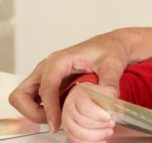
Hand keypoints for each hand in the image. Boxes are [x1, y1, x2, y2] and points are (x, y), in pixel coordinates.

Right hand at [8, 31, 128, 131]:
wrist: (112, 44)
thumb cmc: (110, 50)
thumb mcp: (113, 65)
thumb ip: (109, 84)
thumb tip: (107, 101)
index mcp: (61, 60)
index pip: (46, 88)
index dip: (49, 108)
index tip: (56, 123)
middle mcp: (48, 66)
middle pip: (22, 94)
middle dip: (33, 112)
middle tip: (54, 121)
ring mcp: (45, 74)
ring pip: (24, 98)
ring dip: (35, 112)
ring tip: (57, 118)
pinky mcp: (49, 81)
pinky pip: (34, 99)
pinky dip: (41, 110)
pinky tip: (60, 113)